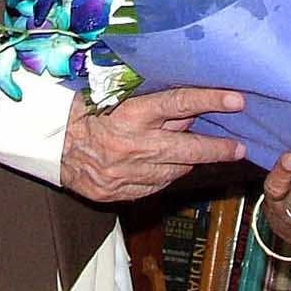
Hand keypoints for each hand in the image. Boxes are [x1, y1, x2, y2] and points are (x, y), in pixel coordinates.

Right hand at [60, 87, 244, 202]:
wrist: (50, 145)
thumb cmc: (83, 111)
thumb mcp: (116, 97)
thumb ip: (152, 104)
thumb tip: (190, 106)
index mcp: (131, 115)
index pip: (179, 104)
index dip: (210, 100)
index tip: (237, 99)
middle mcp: (132, 146)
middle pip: (187, 148)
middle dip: (218, 149)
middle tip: (241, 147)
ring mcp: (126, 173)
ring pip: (174, 171)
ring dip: (189, 162)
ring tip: (202, 154)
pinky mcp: (119, 193)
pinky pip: (155, 186)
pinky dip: (165, 176)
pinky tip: (167, 167)